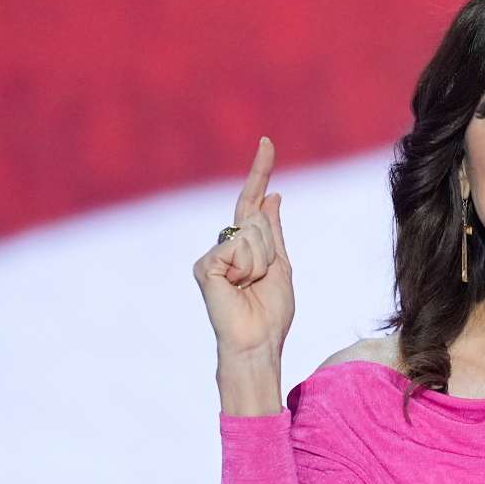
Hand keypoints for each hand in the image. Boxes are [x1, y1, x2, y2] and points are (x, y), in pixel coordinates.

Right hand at [192, 137, 293, 359]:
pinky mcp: (204, 265)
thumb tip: (272, 195)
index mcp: (245, 245)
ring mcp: (211, 255)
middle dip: (270, 251)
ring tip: (251, 286)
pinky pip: (239, 249)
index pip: (252, 200)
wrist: (258, 342)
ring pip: (251, 234)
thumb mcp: (280, 265)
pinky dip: (248, 269)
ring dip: (262, 263)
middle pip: (257, 220)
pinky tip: (237, 287)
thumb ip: (273, 231)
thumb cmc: (271, 312)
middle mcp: (224, 245)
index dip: (260, 171)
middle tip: (261, 281)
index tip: (267, 141)